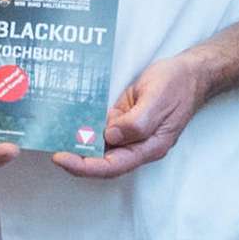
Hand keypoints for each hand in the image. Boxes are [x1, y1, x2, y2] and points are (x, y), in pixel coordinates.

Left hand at [54, 53, 211, 178]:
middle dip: (75, 158)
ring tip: (51, 135)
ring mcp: (129, 135)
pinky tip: (66, 121)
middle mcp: (136, 146)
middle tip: (49, 146)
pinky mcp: (122, 121)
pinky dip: (83, 127)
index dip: (85, 166)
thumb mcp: (158, 99)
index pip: (112, 166)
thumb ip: (137, 122)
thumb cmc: (177, 85)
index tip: (61, 158)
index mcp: (148, 147)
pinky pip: (100, 129)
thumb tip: (111, 136)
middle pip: (101, 162)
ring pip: (98, 147)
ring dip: (76, 144)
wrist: (189, 73)